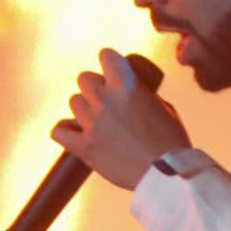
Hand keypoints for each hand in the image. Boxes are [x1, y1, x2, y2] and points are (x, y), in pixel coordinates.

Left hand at [50, 48, 190, 190]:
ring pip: (74, 102)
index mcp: (127, 85)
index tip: (113, 69)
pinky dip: (66, 130)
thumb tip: (131, 91)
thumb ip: (142, 94)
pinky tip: (77, 132)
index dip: (110, 61)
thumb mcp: (164, 107)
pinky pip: (59, 130)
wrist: (166, 174)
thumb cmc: (171, 141)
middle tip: (108, 99)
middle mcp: (105, 99)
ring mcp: (92, 123)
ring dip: (85, 108)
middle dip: (96, 86)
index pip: (106, 55)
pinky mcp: (83, 146)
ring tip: (98, 120)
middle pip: (84, 78)